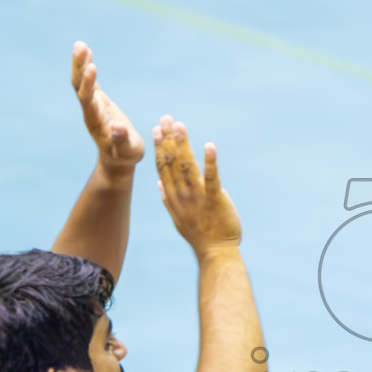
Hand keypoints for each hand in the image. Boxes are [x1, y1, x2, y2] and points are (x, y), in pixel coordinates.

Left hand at [72, 41, 145, 173]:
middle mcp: (90, 111)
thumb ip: (122, 140)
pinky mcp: (97, 102)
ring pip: (81, 82)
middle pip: (79, 87)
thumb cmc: (125, 156)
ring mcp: (92, 105)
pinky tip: (87, 52)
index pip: (88, 99)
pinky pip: (88, 82)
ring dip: (80, 64)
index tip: (92, 67)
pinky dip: (86, 67)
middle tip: (81, 47)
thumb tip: (117, 126)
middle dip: (79, 67)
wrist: (117, 160)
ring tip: (80, 44)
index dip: (88, 83)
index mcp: (96, 121)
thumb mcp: (128, 151)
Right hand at [153, 115, 241, 256]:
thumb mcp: (178, 217)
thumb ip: (168, 198)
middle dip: (168, 139)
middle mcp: (182, 194)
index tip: (156, 129)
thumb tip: (159, 182)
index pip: (162, 167)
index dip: (159, 147)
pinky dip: (210, 162)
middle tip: (166, 118)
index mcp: (173, 197)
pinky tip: (209, 146)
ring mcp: (198, 197)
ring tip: (180, 126)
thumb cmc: (199, 235)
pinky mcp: (215, 199)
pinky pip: (211, 178)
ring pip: (187, 166)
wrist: (215, 252)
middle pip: (172, 162)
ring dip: (184, 145)